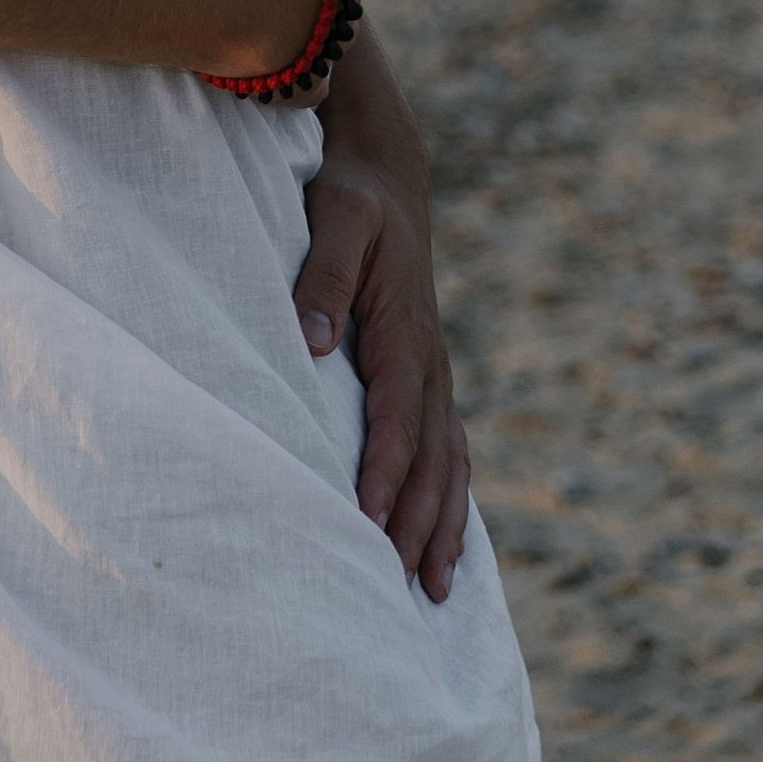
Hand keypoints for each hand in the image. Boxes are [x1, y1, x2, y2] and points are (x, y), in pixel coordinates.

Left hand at [295, 31, 470, 600]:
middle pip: (430, 456)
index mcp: (404, 330)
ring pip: (448, 460)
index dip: (384, 476)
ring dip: (443, 524)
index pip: (396, 419)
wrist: (386, 172)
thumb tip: (309, 342)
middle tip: (399, 588)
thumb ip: (320, 277)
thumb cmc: (350, 196)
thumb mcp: (334, 219)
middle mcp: (428, 358)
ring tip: (433, 589)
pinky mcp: (429, 372)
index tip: (367, 529)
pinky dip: (452, 497)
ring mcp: (434, 368)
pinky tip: (446, 541)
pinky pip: (450, 446)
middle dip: (417, 523)